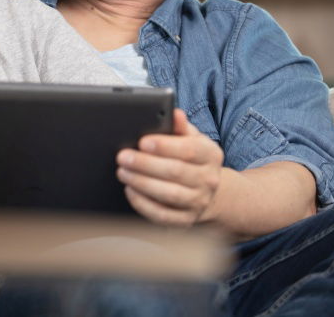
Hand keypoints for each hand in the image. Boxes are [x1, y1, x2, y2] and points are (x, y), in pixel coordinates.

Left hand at [116, 109, 223, 225]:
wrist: (206, 190)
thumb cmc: (191, 158)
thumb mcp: (191, 138)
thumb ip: (180, 126)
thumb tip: (174, 113)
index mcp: (211, 155)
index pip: (189, 149)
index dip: (164, 146)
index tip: (143, 141)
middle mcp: (208, 180)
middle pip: (175, 172)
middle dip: (145, 164)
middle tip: (123, 156)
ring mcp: (198, 202)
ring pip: (168, 194)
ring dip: (141, 182)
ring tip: (122, 171)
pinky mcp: (185, 220)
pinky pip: (162, 215)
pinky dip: (143, 204)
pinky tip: (130, 190)